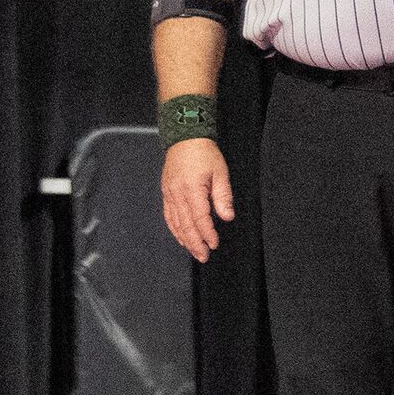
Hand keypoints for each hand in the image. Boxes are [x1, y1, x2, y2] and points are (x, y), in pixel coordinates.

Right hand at [161, 138, 234, 261]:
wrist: (185, 138)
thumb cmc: (204, 153)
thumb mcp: (220, 172)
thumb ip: (223, 196)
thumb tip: (227, 217)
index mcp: (192, 189)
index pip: (200, 218)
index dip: (207, 233)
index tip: (214, 244)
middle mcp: (177, 194)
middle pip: (185, 225)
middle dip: (195, 243)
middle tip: (203, 256)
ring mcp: (169, 194)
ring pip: (175, 223)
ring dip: (184, 239)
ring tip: (194, 251)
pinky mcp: (166, 193)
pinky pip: (169, 215)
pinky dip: (175, 229)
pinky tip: (181, 237)